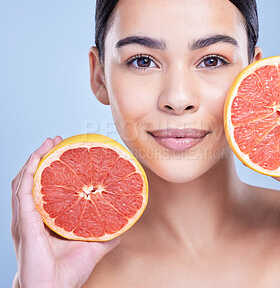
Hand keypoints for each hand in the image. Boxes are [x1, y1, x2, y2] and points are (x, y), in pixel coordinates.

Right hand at [11, 137, 119, 287]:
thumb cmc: (67, 272)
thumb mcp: (92, 247)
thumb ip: (106, 234)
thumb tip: (123, 225)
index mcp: (46, 220)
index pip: (46, 188)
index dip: (52, 169)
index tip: (65, 153)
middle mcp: (32, 217)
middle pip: (33, 179)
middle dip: (42, 157)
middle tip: (55, 141)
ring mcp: (25, 219)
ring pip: (24, 181)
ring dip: (34, 159)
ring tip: (47, 143)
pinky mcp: (24, 223)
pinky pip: (23, 192)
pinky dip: (28, 173)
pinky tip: (36, 160)